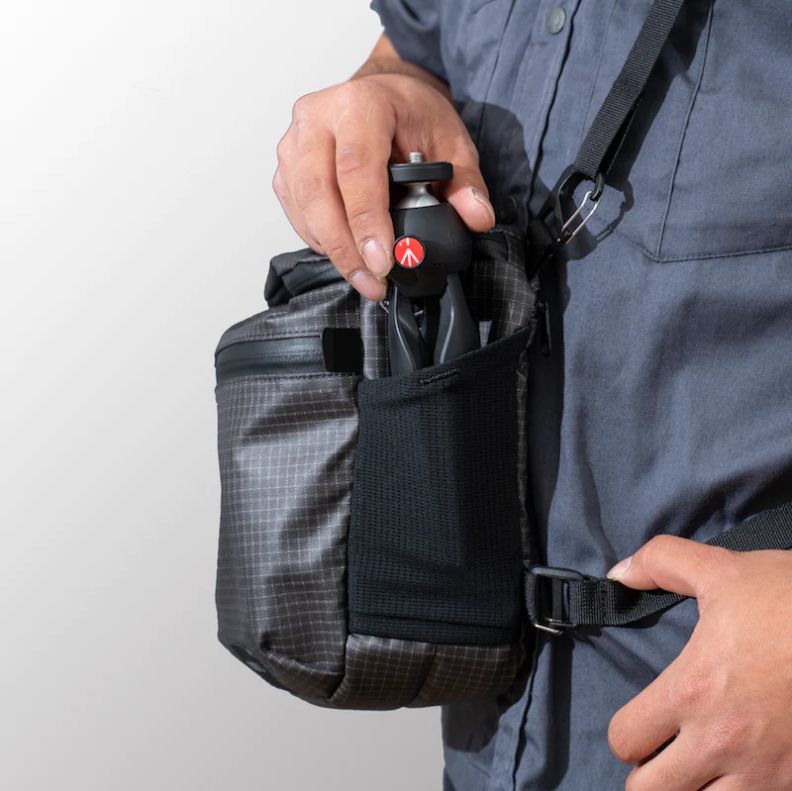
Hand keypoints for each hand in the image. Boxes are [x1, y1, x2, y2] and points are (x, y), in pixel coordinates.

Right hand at [273, 71, 494, 299]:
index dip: (367, 221)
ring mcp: (295, 141)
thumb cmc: (411, 114)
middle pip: (318, 191)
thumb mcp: (450, 141)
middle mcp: (317, 117)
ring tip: (364, 279)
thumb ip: (465, 182)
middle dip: (345, 247)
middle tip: (373, 282)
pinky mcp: (286, 166)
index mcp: (360, 103)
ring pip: (302, 205)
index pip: (356, 168)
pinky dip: (319, 240)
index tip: (383, 262)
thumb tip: (477, 217)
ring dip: (331, 249)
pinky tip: (346, 256)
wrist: (384, 94)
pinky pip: (295, 211)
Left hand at [607, 536, 791, 789]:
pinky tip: (748, 774)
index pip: (624, 738)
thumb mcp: (722, 570)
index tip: (645, 720)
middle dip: (651, 774)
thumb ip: (660, 563)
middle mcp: (722, 743)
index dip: (627, 730)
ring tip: (704, 769)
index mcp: (692, 692)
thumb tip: (618, 573)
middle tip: (667, 755)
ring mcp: (767, 773)